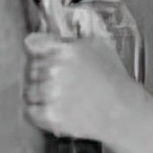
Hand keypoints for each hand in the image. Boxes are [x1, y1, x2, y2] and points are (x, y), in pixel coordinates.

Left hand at [23, 8, 143, 141]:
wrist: (123, 111)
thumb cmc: (114, 79)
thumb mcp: (97, 46)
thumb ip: (70, 40)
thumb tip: (50, 37)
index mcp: (64, 50)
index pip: (32, 44)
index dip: (36, 50)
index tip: (39, 55)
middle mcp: (54, 70)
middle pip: (30, 68)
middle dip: (41, 73)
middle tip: (57, 80)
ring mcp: (50, 93)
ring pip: (28, 90)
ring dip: (39, 93)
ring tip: (58, 96)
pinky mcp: (50, 115)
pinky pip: (30, 111)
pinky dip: (38, 111)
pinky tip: (53, 108)